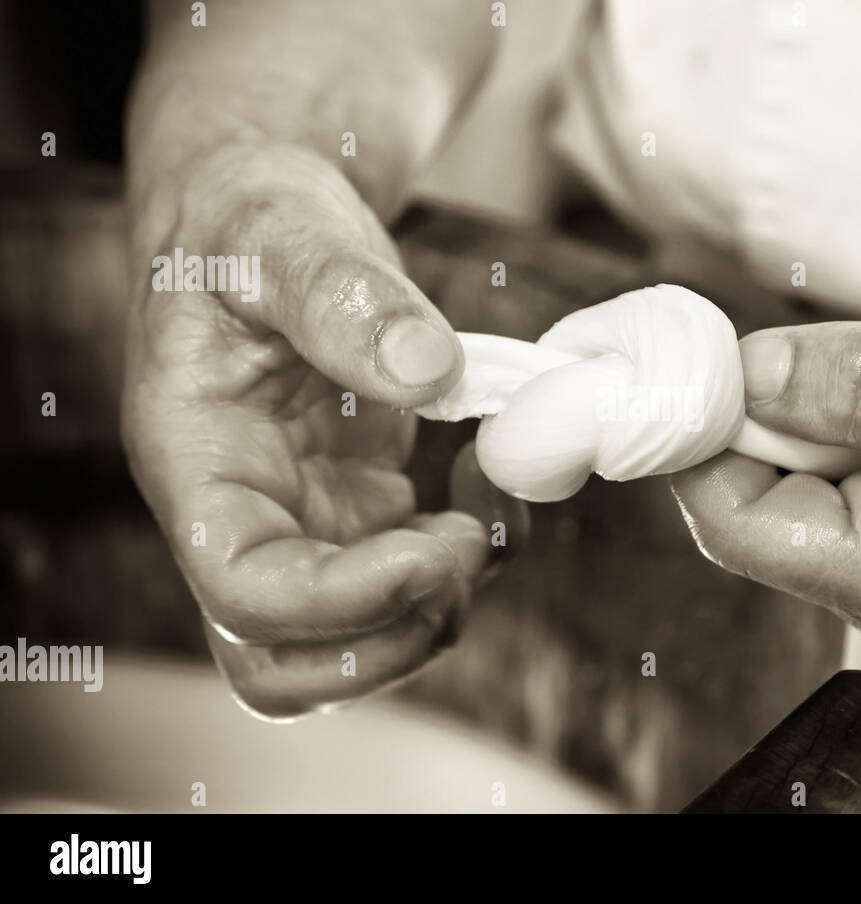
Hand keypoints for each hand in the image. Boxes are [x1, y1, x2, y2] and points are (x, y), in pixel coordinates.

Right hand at [123, 143, 510, 718]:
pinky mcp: (353, 515)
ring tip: (487, 518)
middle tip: (466, 546)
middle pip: (286, 664)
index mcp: (196, 463)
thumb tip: (427, 368)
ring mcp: (298, 525)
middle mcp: (239, 516)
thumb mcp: (282, 231)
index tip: (437, 543)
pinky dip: (460, 569)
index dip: (344, 601)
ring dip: (431, 616)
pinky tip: (488, 493)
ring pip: (347, 648)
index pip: (244, 591)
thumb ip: (341, 295)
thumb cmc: (250, 222)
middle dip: (391, 636)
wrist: (265, 227)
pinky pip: (403, 589)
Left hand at [671, 307, 860, 644]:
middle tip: (755, 341)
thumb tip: (747, 374)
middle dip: (742, 420)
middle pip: (750, 507)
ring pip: (784, 488)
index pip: (737, 527)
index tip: (693, 360)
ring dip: (789, 415)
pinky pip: (826, 479)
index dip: (696, 441)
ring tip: (845, 364)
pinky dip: (825, 423)